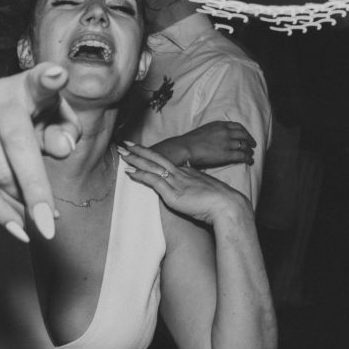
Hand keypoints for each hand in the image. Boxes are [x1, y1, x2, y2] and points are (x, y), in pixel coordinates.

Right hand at [0, 64, 80, 240]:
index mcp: (29, 86)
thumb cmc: (33, 122)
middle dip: (35, 188)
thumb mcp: (55, 123)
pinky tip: (17, 228)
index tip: (57, 76)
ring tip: (39, 223)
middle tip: (50, 225)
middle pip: (18, 144)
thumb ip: (64, 131)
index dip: (47, 79)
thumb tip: (62, 147)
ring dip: (20, 203)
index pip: (40, 80)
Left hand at [119, 142, 249, 225]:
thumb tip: (193, 193)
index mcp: (189, 173)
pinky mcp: (173, 193)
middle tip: (125, 143)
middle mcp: (181, 174)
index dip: (153, 155)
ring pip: (152, 166)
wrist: (227, 205)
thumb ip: (197, 190)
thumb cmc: (220, 202)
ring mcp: (176, 182)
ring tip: (122, 153)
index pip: (167, 161)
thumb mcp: (206, 191)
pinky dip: (140, 175)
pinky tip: (130, 171)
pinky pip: (153, 180)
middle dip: (139, 151)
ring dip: (135, 159)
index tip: (142, 150)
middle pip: (157, 158)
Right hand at [156, 120, 255, 168]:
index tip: (246, 135)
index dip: (244, 132)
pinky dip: (248, 158)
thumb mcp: (204, 130)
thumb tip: (217, 138)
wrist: (186, 147)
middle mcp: (225, 132)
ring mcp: (227, 143)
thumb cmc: (190, 141)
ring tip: (251, 154)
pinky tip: (250, 161)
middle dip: (249, 140)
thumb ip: (214, 132)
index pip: (237, 126)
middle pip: (243, 135)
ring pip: (244, 146)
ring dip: (249, 150)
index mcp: (219, 125)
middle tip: (253, 145)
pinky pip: (242, 156)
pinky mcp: (227, 154)